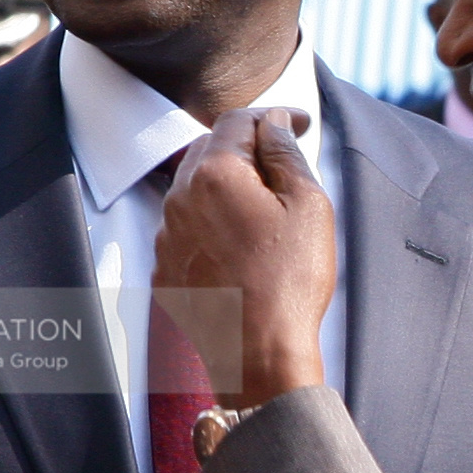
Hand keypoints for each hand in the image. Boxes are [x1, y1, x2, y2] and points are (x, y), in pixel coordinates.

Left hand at [155, 108, 336, 408]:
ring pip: (195, 191)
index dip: (272, 116)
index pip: (238, 121)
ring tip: (266, 209)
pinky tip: (242, 245)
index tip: (298, 124)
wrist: (259, 356)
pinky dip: (211, 226)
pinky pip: (186, 231)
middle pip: (211, 152)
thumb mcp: (307, 204)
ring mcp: (167, 238)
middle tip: (284, 161)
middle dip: (247, 149)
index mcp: (214, 173)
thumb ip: (285, 152)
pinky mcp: (165, 271)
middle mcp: (179, 199)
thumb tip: (272, 124)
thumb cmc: (289, 281)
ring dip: (227, 188)